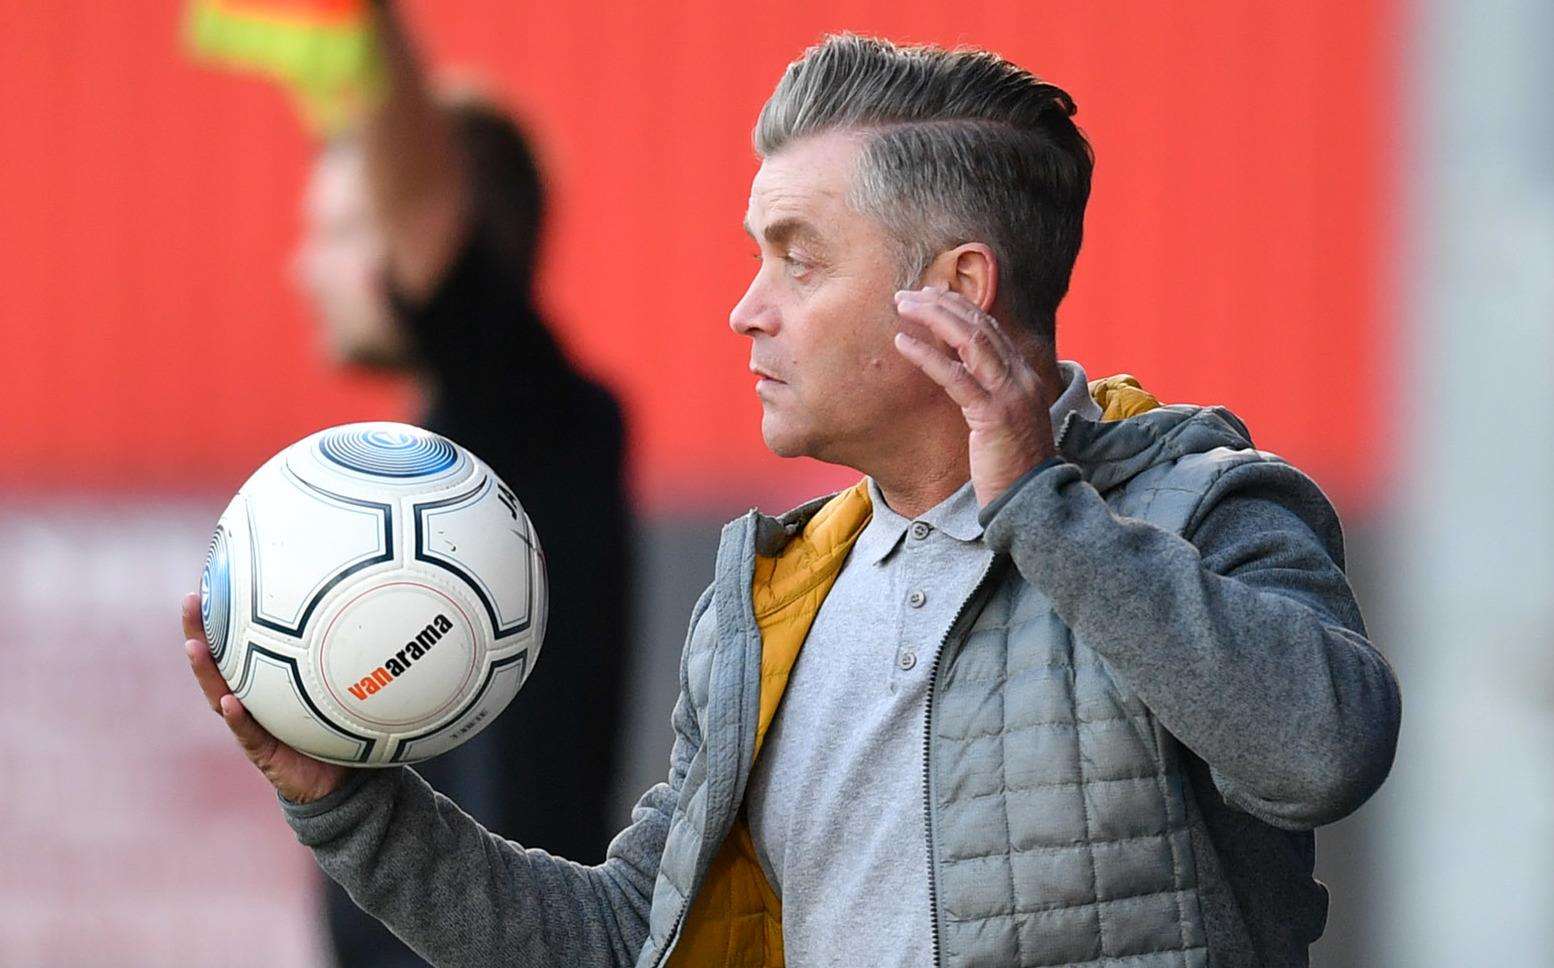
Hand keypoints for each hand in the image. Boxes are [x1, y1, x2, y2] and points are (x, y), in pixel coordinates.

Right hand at [182, 594, 348, 804]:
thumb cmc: (345, 727)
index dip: (225, 613)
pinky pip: (248, 734)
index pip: (240, 642)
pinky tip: (231, 701)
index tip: (215, 576)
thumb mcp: (351, 684)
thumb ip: (359, 650)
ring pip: (220, 695)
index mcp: (269, 682)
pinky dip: (239, 719)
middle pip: (218, 661)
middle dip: (199, 630)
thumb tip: (384, 596)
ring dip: (205, 671)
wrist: (344, 783)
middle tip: (191, 600)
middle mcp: (253, 699)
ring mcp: (253, 726)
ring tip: (195, 645)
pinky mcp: (263, 754)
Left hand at [892, 286, 1056, 507]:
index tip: (928, 295)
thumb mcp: (1001, 421)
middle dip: (941, 303)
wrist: (1032, 499)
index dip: (958, 307)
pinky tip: (903, 342)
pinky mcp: (994, 415)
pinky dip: (927, 355)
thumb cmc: (1011, 466)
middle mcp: (1020, 377)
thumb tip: (958, 377)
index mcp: (1023, 376)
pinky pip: (956, 376)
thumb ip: (986, 394)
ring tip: (902, 306)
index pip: (989, 328)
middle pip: (979, 326)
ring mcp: (1010, 394)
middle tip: (907, 294)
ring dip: (933, 317)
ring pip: (970, 340)